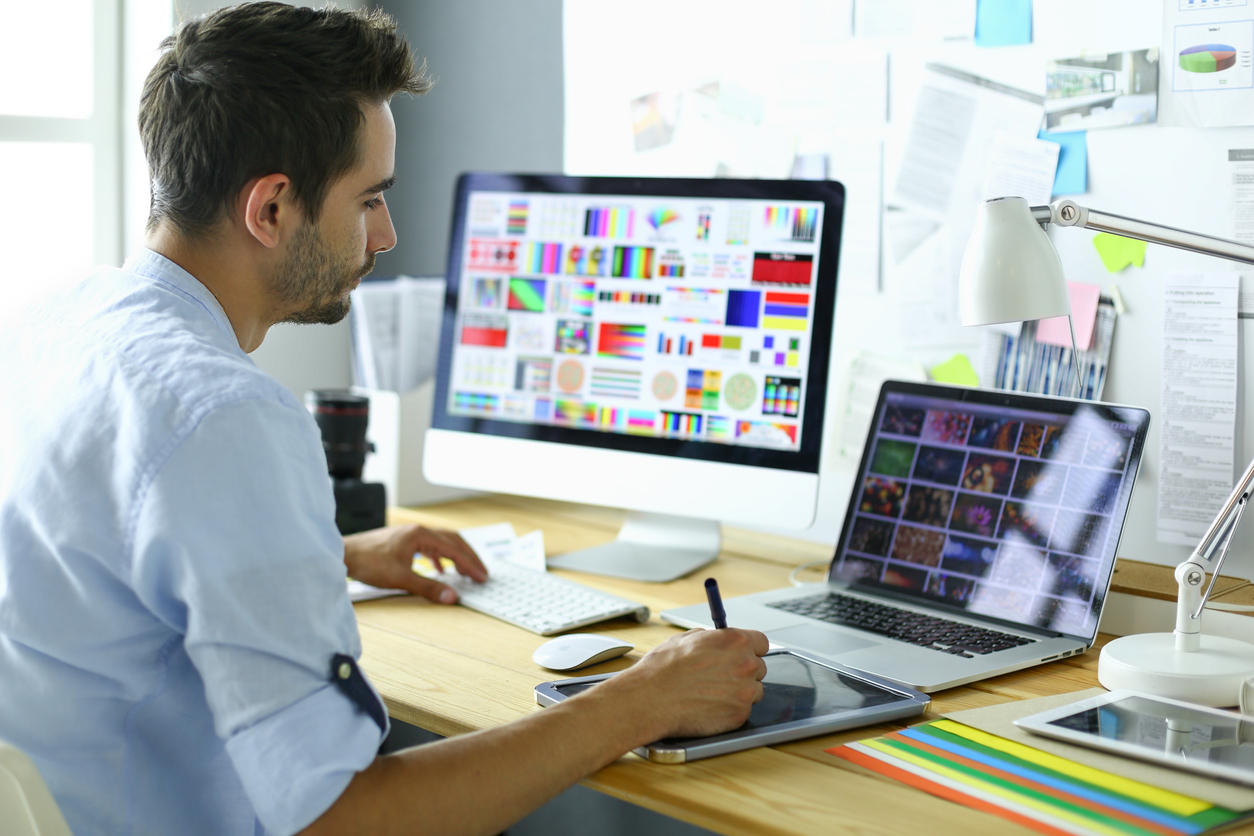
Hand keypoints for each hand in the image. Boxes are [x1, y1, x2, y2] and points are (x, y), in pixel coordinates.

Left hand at [343, 524, 486, 603]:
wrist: (343, 554)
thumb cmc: (368, 562)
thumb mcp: (401, 578)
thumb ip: (428, 587)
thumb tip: (451, 597)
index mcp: (421, 534)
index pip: (454, 549)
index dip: (470, 564)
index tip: (481, 576)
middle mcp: (418, 530)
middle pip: (452, 541)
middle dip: (469, 558)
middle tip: (481, 573)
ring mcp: (410, 534)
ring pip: (442, 543)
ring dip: (456, 557)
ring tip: (465, 572)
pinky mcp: (403, 541)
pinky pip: (429, 546)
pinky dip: (440, 557)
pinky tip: (440, 569)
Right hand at [600, 628, 768, 740]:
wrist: (651, 699)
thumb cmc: (663, 669)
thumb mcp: (687, 639)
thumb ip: (712, 639)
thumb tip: (718, 641)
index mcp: (735, 641)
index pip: (762, 643)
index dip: (751, 649)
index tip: (745, 653)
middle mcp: (745, 665)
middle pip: (759, 667)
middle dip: (744, 671)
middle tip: (722, 676)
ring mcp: (745, 692)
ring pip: (754, 691)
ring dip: (740, 692)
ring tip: (712, 693)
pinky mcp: (739, 715)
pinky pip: (743, 711)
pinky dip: (730, 710)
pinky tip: (709, 706)